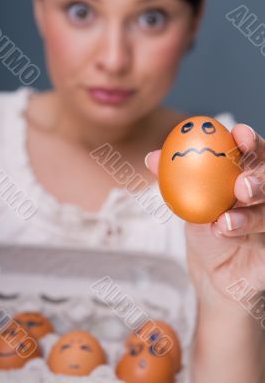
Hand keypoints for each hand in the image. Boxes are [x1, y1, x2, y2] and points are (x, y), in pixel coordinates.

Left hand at [145, 124, 264, 303]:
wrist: (213, 269)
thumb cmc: (205, 227)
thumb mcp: (187, 201)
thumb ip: (174, 178)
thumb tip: (152, 157)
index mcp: (247, 174)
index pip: (256, 152)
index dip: (251, 141)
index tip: (239, 136)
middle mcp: (264, 195)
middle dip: (260, 179)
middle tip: (241, 186)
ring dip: (249, 216)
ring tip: (223, 222)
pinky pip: (264, 240)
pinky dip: (244, 236)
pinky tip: (225, 235)